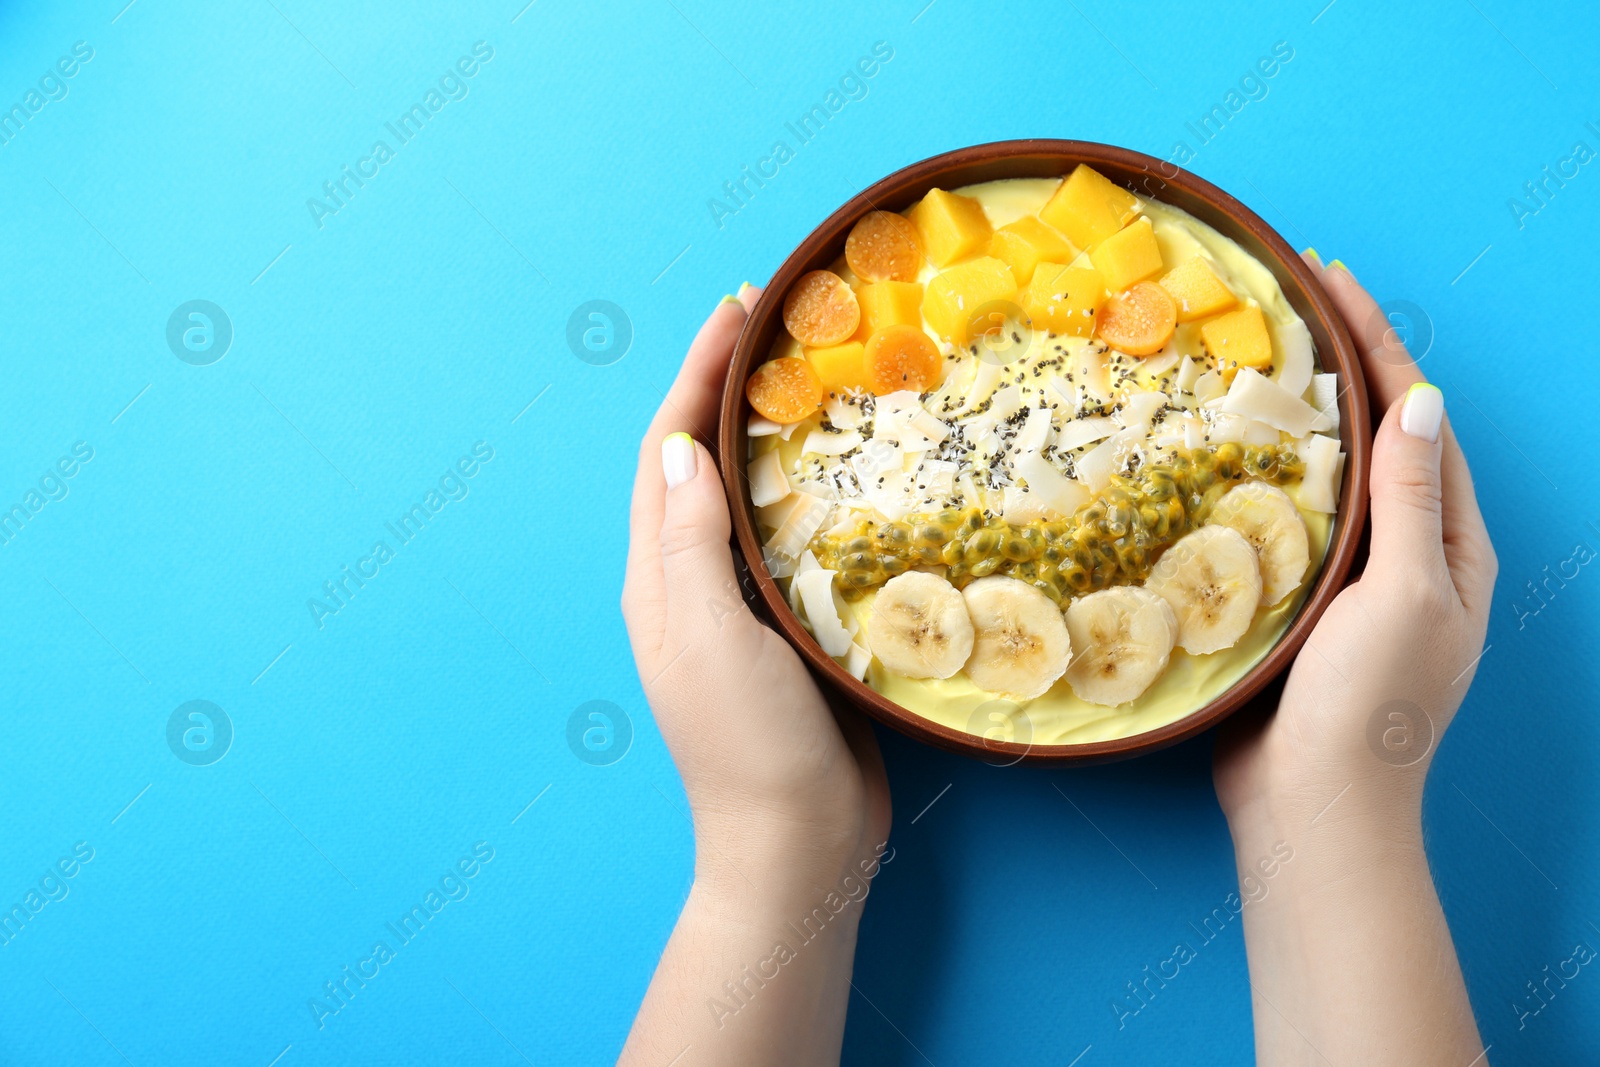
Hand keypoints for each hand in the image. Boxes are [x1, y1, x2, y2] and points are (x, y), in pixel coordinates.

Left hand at [621, 286, 890, 891]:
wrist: (797, 844)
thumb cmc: (749, 746)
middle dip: (729, 389)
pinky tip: (850, 473)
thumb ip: (691, 541)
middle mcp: (693, 584)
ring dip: (770, 434)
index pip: (666, 454)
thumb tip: (677, 444)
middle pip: (702, 464)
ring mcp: (742, 608)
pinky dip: (812, 493)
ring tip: (815, 378)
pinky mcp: (790, 630)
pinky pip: (793, 541)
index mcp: (660, 581)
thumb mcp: (710, 637)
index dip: (694, 377)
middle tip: (781, 327)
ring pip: (749, 498)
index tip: (734, 310)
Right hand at [1214, 255, 1497, 828]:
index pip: (1420, 422)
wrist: (1312, 807)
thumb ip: (1414, 502)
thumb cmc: (1369, 706)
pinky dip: (1266, 478)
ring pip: (1332, 477)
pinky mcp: (1300, 606)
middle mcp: (1411, 556)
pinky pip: (1287, 523)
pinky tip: (1231, 456)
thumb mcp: (1408, 595)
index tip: (1334, 279)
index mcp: (1453, 548)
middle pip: (1380, 437)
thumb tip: (1425, 402)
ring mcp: (1354, 581)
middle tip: (1296, 299)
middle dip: (1346, 366)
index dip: (1380, 346)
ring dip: (1305, 415)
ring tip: (1263, 357)